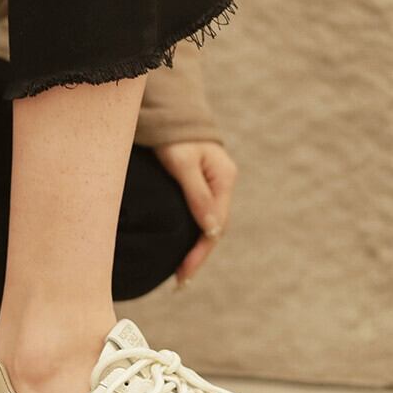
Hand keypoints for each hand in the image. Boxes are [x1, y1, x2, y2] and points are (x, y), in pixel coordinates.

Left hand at [153, 140, 237, 286]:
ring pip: (207, 223)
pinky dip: (191, 233)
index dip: (199, 253)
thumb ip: (196, 195)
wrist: (168, 110)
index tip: (182, 275)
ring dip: (195, 248)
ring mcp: (213, 183)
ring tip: (180, 273)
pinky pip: (199, 214)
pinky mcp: (200, 183)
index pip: (215, 226)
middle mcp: (222, 183)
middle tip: (180, 283)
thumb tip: (211, 231)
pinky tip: (180, 246)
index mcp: (224, 179)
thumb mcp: (182, 163)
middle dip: (197, 256)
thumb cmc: (173, 134)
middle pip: (214, 229)